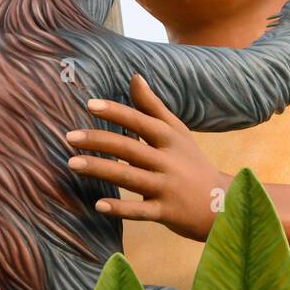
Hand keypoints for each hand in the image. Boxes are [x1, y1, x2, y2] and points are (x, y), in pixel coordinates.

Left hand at [66, 74, 228, 242]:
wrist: (221, 203)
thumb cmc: (192, 162)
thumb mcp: (178, 132)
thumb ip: (153, 106)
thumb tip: (134, 77)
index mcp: (170, 138)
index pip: (140, 121)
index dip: (116, 112)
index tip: (89, 105)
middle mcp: (169, 160)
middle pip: (129, 148)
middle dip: (98, 141)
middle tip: (68, 137)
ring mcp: (167, 187)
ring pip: (129, 176)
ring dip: (100, 169)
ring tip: (73, 164)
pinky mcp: (167, 212)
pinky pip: (140, 210)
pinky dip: (120, 208)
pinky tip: (98, 204)